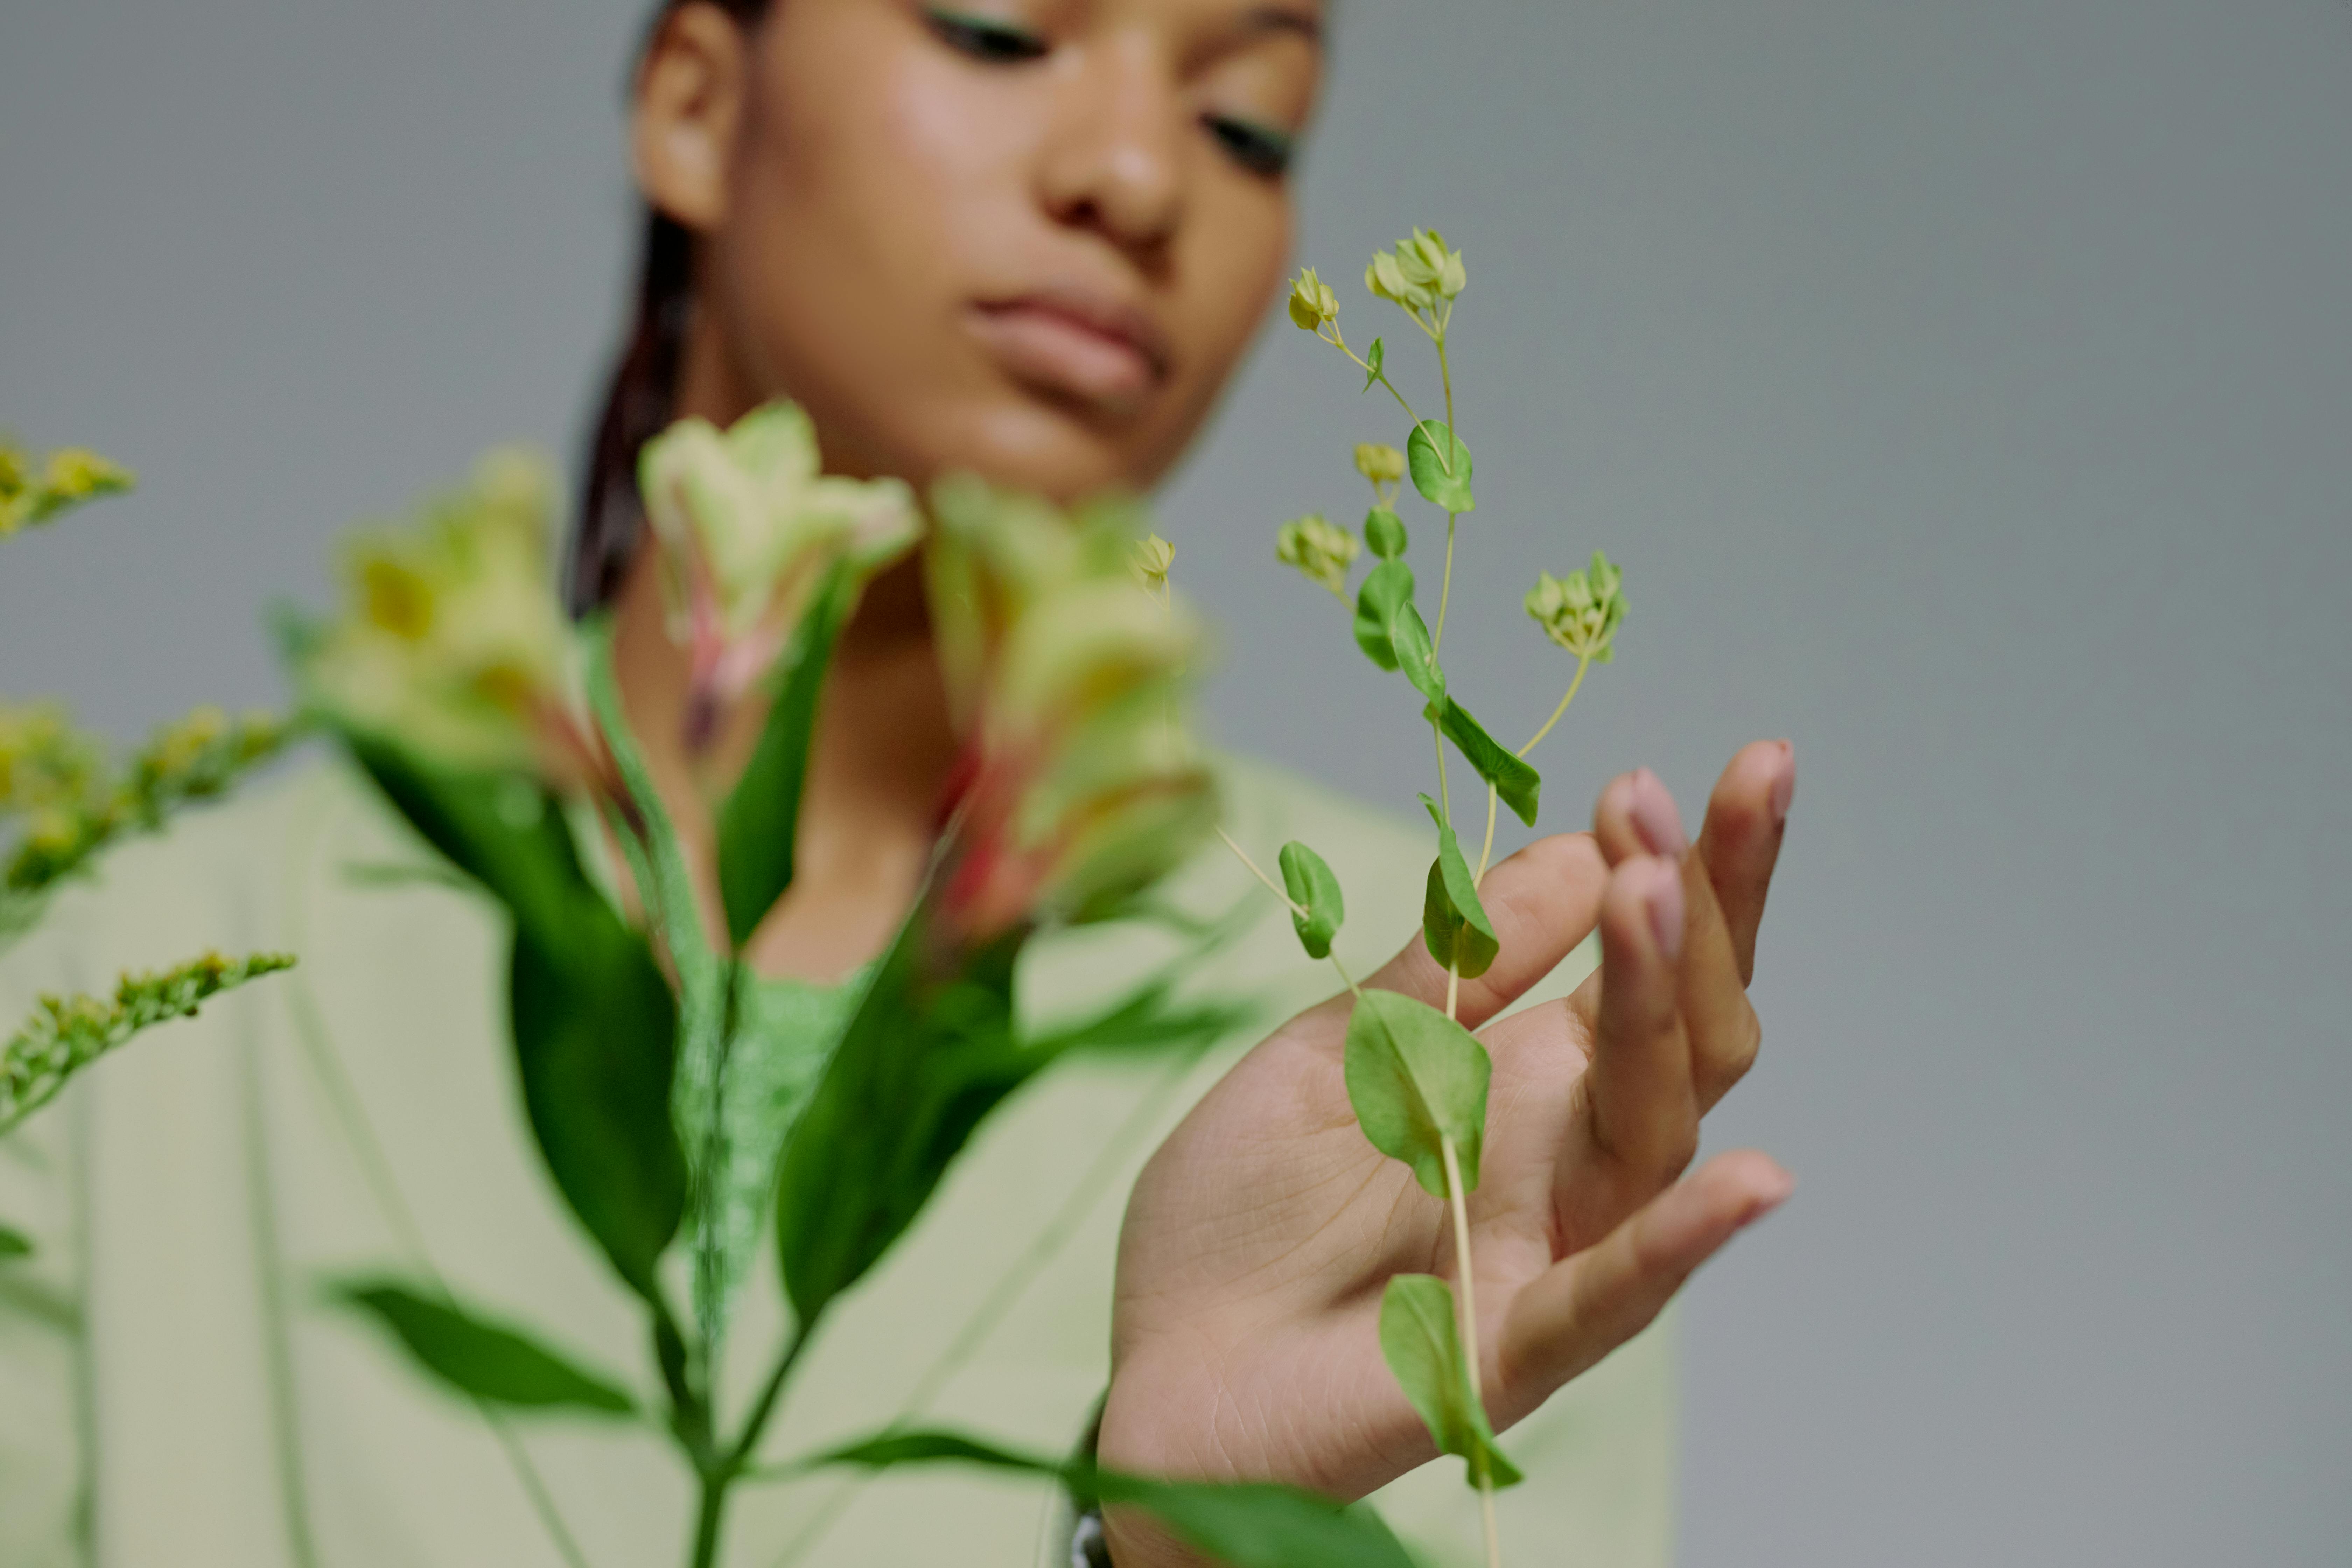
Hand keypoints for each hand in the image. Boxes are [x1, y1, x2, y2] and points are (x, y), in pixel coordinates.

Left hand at [1099, 741, 1797, 1561]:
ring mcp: (1549, 1248)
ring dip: (1664, 1008)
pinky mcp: (1507, 1346)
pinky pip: (1613, 1295)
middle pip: (1682, 1029)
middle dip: (1702, 909)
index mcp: (1524, 1079)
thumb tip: (1574, 849)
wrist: (1162, 1374)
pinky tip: (1752, 1181)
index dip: (1684, 869)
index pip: (1641, 962)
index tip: (1693, 773)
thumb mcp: (1329, 1050)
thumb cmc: (1241, 1220)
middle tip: (1683, 797)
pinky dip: (1680, 1241)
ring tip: (1654, 896)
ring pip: (1653, 1128)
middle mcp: (1564, 1157)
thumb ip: (1448, 970)